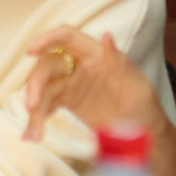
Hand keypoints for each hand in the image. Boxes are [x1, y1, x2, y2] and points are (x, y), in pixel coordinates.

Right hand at [21, 28, 157, 141]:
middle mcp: (81, 65)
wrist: (145, 140)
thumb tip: (105, 35)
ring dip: (34, 108)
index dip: (47, 39)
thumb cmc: (146, 111)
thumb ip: (120, 63)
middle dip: (36, 84)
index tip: (30, 52)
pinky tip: (33, 134)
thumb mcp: (138, 89)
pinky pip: (46, 104)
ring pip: (43, 87)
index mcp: (97, 55)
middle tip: (32, 107)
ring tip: (32, 134)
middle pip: (48, 65)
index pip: (68, 37)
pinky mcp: (67, 101)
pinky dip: (37, 119)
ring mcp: (72, 84)